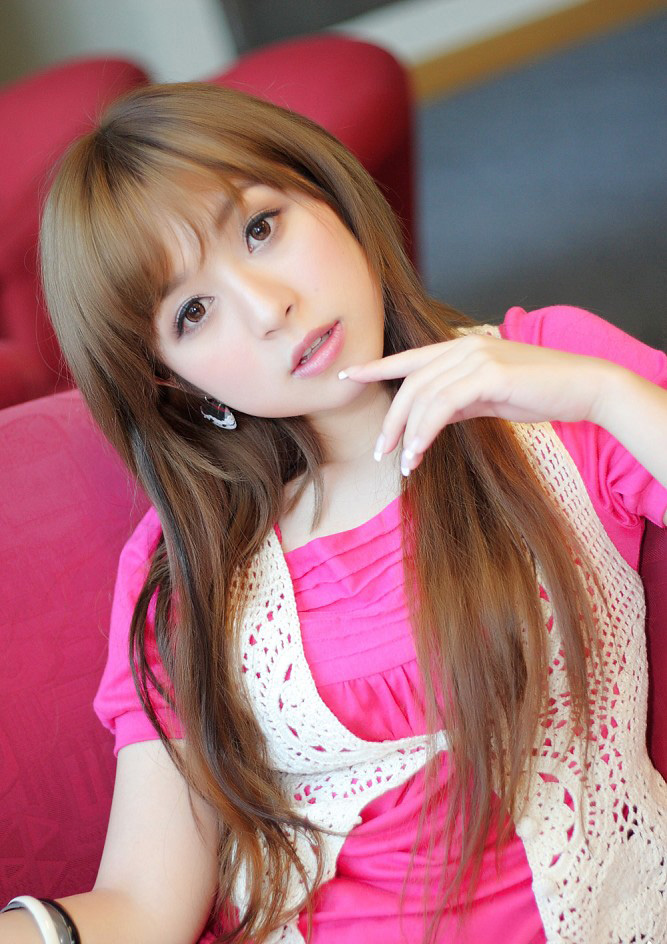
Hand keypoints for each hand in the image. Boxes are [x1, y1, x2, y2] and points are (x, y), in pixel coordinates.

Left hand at [339, 334, 613, 474]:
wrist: (584, 387)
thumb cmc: (540, 392)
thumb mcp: (489, 397)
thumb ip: (458, 402)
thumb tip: (429, 420)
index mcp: (461, 347)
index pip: (409, 358)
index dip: (376, 367)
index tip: (348, 376)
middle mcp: (464, 346)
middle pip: (410, 383)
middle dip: (390, 419)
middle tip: (380, 452)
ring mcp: (476, 358)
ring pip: (423, 396)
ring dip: (407, 433)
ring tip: (402, 462)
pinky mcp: (489, 375)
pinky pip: (443, 405)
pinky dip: (425, 431)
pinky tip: (418, 453)